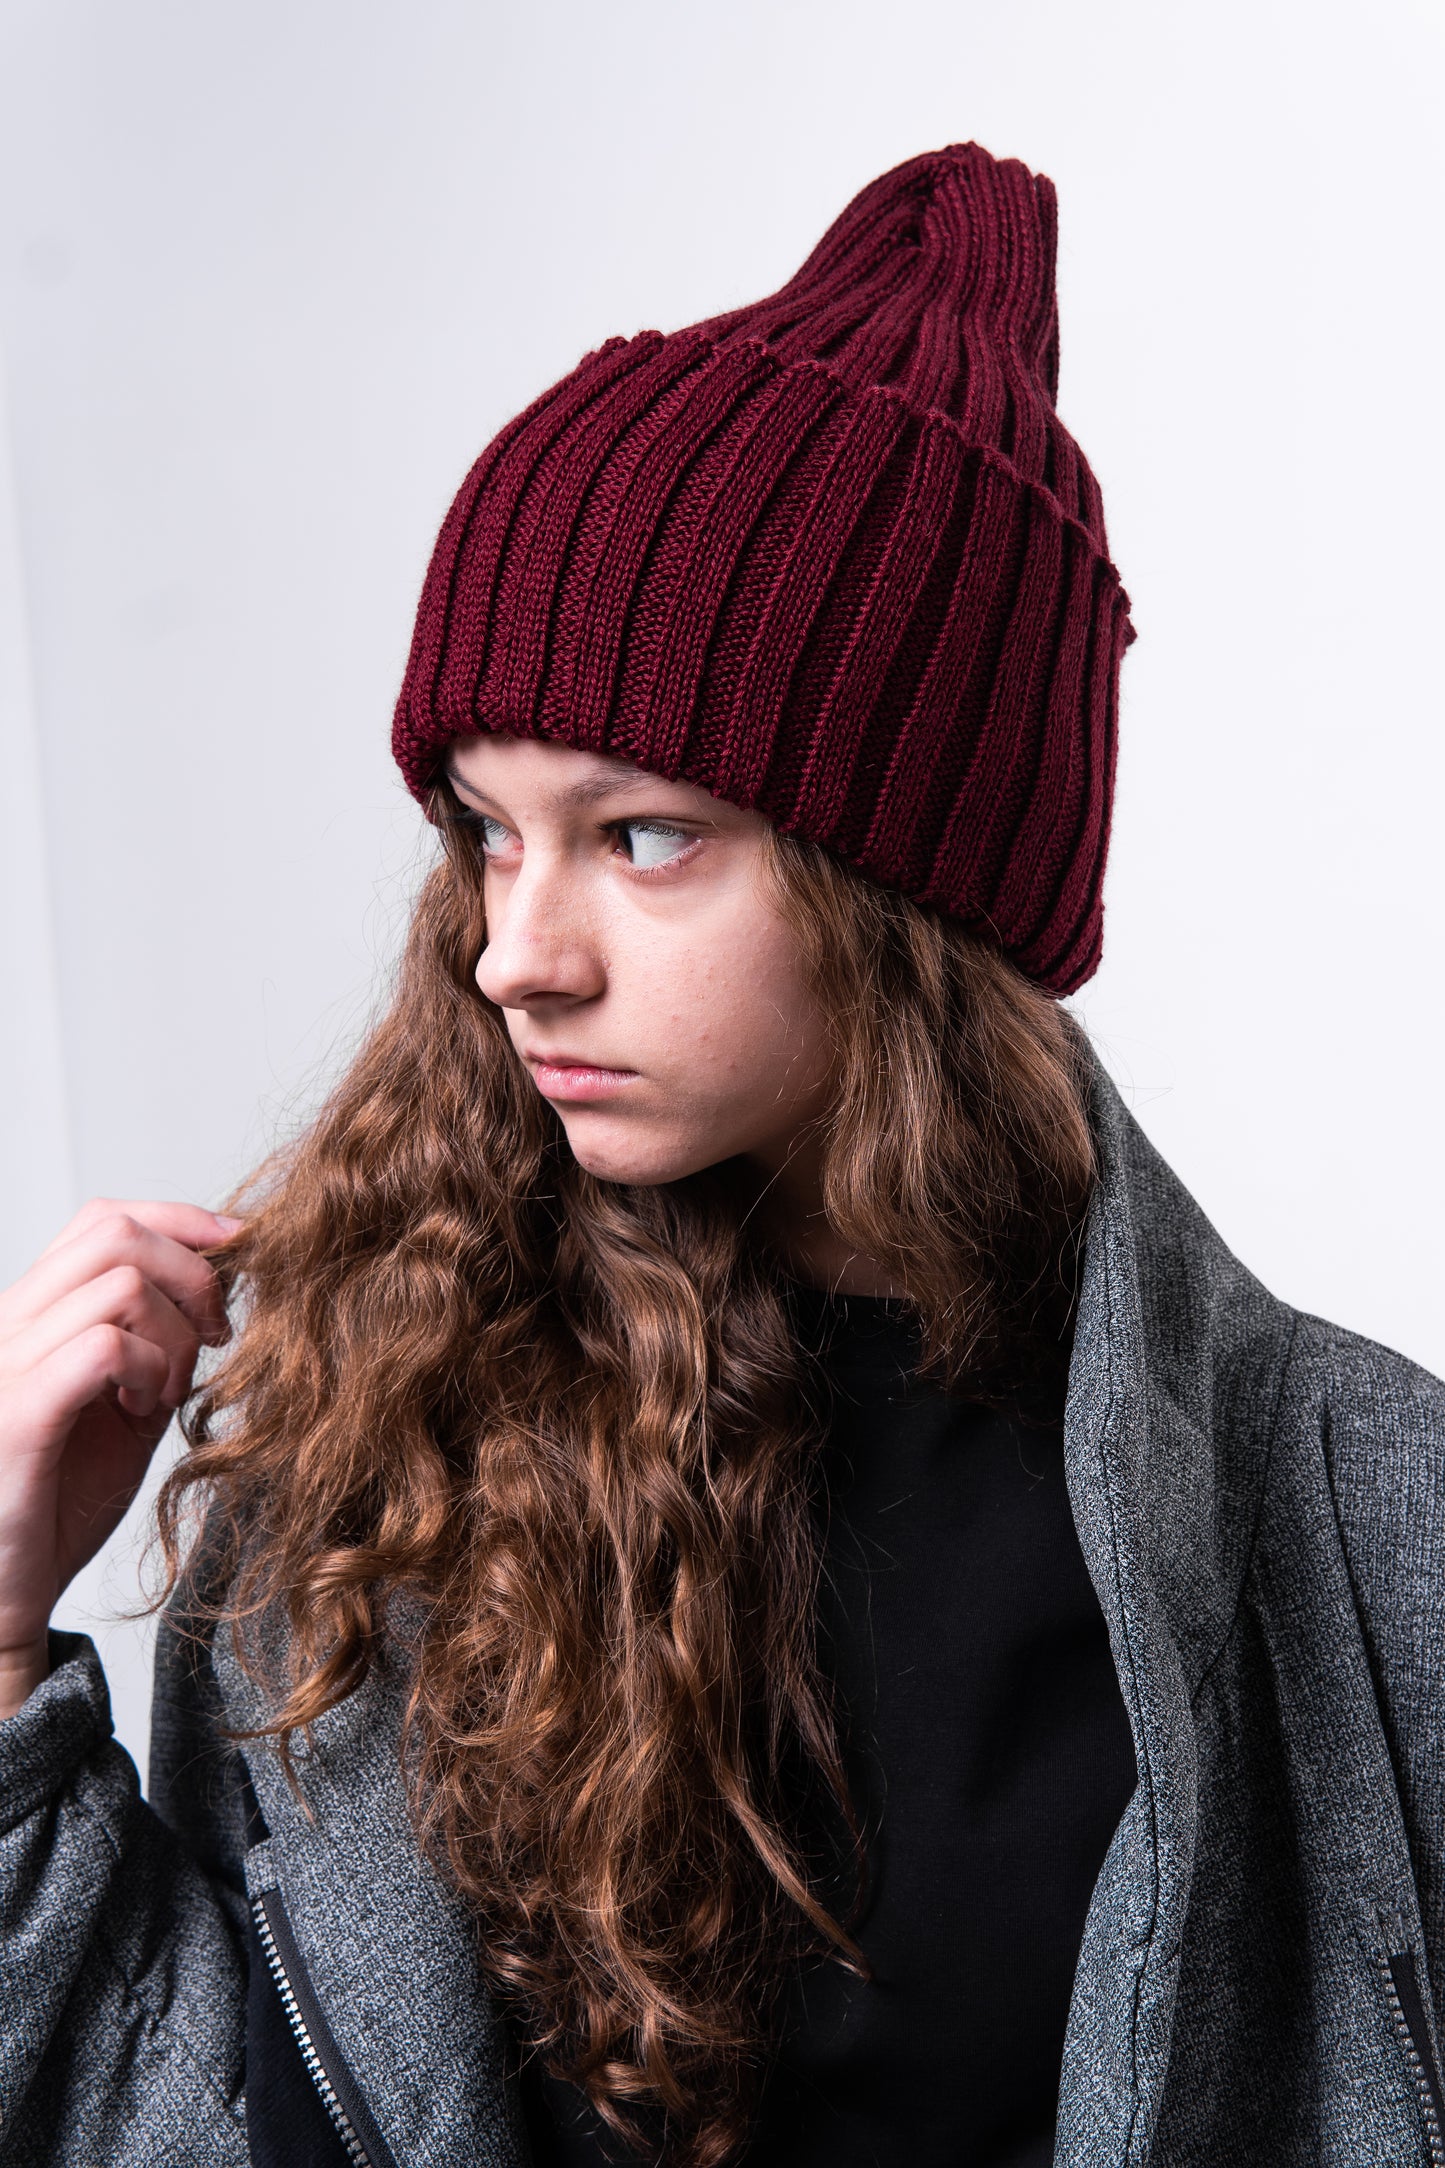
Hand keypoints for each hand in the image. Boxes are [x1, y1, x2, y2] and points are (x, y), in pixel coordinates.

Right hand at [0, 1199, 239, 1719]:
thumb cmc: (54, 1508)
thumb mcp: (122, 1412)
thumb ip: (160, 1350)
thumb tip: (218, 1294)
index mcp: (30, 1318)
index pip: (102, 1219)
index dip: (182, 1221)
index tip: (242, 1249)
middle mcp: (7, 1328)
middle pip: (115, 1231)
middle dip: (192, 1270)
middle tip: (216, 1334)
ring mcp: (6, 1366)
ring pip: (117, 1282)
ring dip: (171, 1331)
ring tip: (165, 1392)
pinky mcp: (16, 1416)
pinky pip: (99, 1345)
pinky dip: (146, 1366)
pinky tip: (143, 1409)